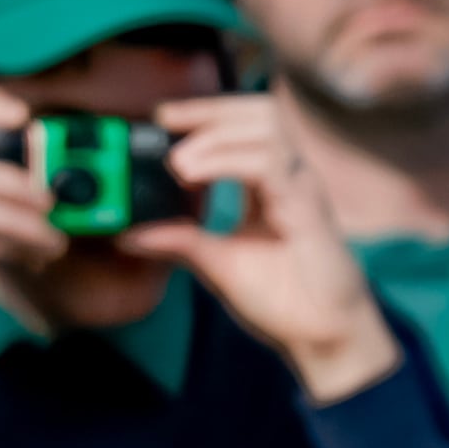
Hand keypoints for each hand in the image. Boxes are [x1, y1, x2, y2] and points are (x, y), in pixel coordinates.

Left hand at [124, 96, 397, 403]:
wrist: (319, 336)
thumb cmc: (284, 300)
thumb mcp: (218, 264)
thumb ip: (180, 242)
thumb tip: (128, 234)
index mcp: (273, 184)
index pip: (247, 125)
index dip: (207, 113)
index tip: (163, 118)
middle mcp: (292, 178)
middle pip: (260, 113)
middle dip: (210, 110)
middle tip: (167, 121)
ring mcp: (302, 190)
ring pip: (266, 130)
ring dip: (214, 137)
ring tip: (178, 163)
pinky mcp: (307, 209)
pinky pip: (269, 166)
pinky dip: (225, 161)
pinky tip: (192, 176)